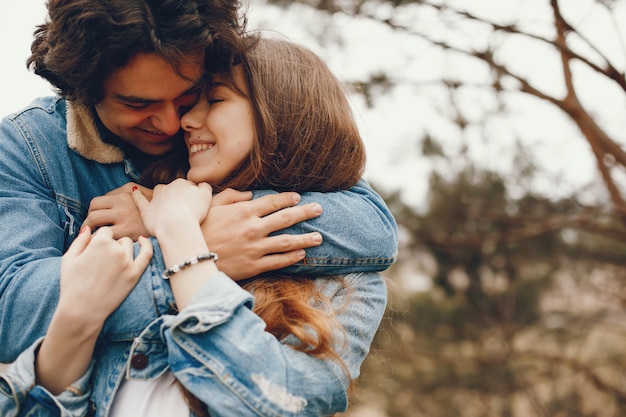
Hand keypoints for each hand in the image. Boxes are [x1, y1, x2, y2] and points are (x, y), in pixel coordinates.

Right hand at [59, 226, 152, 327]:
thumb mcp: (69, 258)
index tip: (93, 251)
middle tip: (99, 262)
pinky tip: (143, 240)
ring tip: (110, 264)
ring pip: (129, 245)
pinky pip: (147, 254)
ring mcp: (127, 261)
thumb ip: (80, 240)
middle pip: (116, 239)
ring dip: (122, 249)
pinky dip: (147, 245)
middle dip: (109, 246)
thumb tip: (88, 228)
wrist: (82, 310)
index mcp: (99, 242)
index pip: (104, 232)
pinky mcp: (135, 274)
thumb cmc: (72, 284)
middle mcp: (116, 249)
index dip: (98, 240)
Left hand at [83, 182, 152, 240]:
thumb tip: (109, 198)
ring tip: (93, 237)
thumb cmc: (158, 211)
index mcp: (126, 191)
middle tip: (91, 230)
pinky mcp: (126, 230)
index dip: (94, 212)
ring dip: (90, 229)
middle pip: (93, 208)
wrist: (173, 223)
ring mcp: (123, 215)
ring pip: (93, 220)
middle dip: (89, 220)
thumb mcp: (144, 193)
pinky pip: (102, 234)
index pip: (99, 200)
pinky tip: (102, 245)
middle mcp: (123, 201)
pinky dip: (97, 240)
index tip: (95, 222)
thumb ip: (127, 193)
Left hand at [132, 178, 212, 237]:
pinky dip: (137, 195)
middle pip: (174, 189)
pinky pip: (140, 200)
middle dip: (179, 195)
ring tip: (166, 201)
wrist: (176, 225)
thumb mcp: (207, 196)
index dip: (193, 195)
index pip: (189, 186)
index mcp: (182, 183)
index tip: (197, 205)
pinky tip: (135, 190)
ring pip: (159, 191)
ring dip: (162, 194)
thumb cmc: (194, 211)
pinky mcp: (147, 210)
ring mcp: (156, 198)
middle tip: (186, 208)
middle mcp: (168, 188)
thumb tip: (201, 185)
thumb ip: (205, 187)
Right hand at [201, 189, 323, 279]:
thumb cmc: (198, 228)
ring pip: (287, 242)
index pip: (273, 202)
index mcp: (245, 211)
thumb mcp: (211, 205)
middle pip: (286, 218)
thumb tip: (249, 195)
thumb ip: (231, 196)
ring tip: (318, 237)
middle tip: (319, 210)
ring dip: (305, 239)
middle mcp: (254, 228)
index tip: (298, 197)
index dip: (288, 199)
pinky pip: (278, 261)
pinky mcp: (253, 266)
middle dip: (305, 213)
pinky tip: (302, 255)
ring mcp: (255, 248)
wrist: (189, 257)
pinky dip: (292, 258)